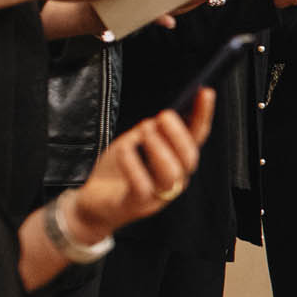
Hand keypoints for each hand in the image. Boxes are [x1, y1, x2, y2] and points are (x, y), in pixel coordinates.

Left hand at [65, 90, 215, 241]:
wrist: (91, 204)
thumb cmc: (115, 173)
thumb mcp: (131, 144)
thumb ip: (148, 133)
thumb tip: (160, 118)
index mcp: (176, 162)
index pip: (197, 137)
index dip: (203, 115)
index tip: (204, 92)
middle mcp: (174, 180)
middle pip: (189, 157)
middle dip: (179, 134)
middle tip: (164, 116)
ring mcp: (158, 195)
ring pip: (171, 172)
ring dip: (160, 147)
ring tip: (145, 130)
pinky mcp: (137, 204)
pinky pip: (141, 184)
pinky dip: (133, 164)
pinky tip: (125, 148)